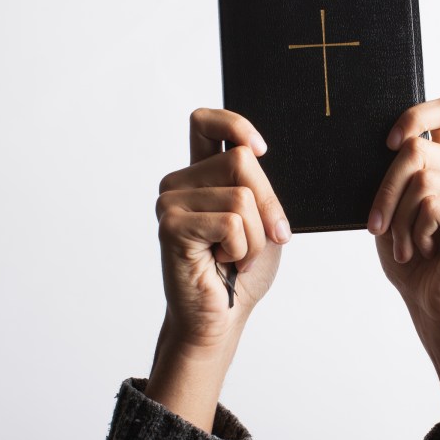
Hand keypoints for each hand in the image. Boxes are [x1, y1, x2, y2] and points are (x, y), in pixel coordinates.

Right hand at [147, 108, 290, 429]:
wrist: (222, 319)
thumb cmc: (242, 272)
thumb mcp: (262, 220)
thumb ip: (257, 185)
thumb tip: (258, 152)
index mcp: (199, 174)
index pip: (205, 121)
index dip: (235, 123)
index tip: (262, 148)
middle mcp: (179, 183)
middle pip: (242, 160)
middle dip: (269, 205)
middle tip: (266, 240)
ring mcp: (170, 202)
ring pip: (242, 197)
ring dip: (256, 238)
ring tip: (237, 257)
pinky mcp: (172, 226)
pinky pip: (232, 223)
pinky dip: (243, 250)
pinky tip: (223, 263)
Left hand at [368, 97, 439, 324]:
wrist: (437, 306)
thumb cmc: (416, 261)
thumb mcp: (397, 209)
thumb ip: (399, 175)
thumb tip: (387, 145)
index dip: (414, 115)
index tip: (387, 144)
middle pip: (416, 149)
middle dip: (386, 191)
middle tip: (380, 227)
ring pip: (422, 180)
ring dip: (401, 220)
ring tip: (409, 246)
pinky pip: (433, 206)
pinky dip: (417, 232)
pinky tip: (426, 251)